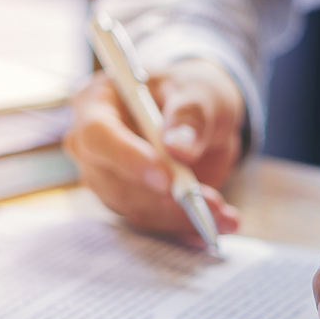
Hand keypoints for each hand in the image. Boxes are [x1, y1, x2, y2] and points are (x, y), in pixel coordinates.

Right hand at [64, 58, 243, 238]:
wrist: (205, 117)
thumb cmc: (194, 93)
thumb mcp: (200, 92)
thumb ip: (190, 115)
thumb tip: (180, 148)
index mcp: (96, 103)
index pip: (98, 136)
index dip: (128, 159)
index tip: (165, 179)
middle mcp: (92, 146)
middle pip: (114, 182)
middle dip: (164, 199)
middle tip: (212, 203)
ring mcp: (108, 178)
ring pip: (136, 208)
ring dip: (182, 218)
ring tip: (227, 216)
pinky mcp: (130, 202)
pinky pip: (155, 221)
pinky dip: (188, 226)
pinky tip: (221, 224)